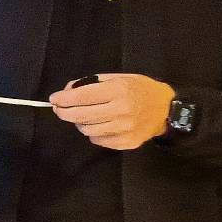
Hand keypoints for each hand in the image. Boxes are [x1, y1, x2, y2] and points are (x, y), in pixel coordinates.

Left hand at [50, 73, 174, 149]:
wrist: (167, 110)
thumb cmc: (140, 89)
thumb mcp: (118, 78)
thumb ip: (92, 83)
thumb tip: (67, 91)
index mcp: (118, 91)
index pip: (81, 97)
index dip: (63, 99)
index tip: (54, 99)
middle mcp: (120, 111)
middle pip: (80, 115)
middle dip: (64, 112)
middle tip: (59, 109)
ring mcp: (124, 129)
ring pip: (86, 130)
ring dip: (80, 122)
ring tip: (84, 115)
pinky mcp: (126, 143)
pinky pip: (98, 140)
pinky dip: (93, 133)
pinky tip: (99, 125)